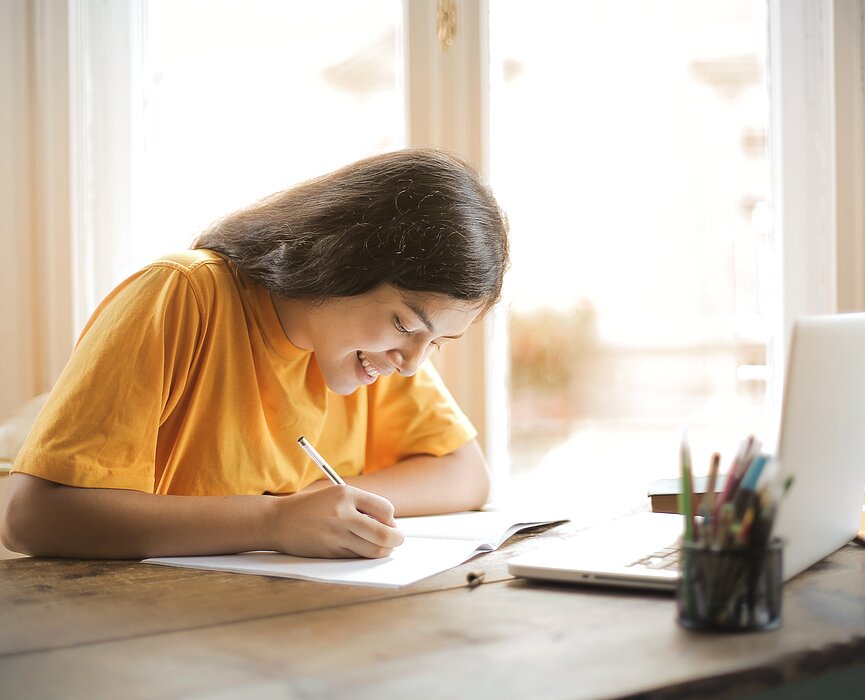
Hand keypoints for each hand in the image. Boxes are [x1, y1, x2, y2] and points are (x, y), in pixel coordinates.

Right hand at [270, 485, 403, 558]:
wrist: (278, 521)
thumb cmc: (311, 507)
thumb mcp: (335, 495)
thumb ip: (362, 506)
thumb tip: (390, 525)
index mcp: (346, 494)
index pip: (385, 509)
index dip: (391, 518)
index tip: (388, 522)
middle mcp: (342, 514)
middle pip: (384, 533)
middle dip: (396, 539)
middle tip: (397, 539)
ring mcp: (336, 534)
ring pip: (374, 549)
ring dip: (384, 550)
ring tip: (383, 547)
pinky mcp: (330, 551)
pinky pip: (357, 556)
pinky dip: (365, 555)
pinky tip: (362, 549)